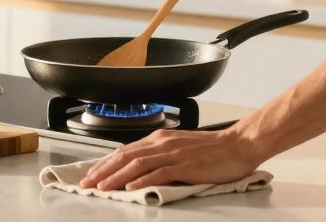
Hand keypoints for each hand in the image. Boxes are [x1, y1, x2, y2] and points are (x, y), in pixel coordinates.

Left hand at [79, 127, 261, 190]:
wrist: (238, 145)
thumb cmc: (212, 149)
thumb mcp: (179, 148)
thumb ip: (159, 155)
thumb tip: (138, 167)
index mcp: (160, 138)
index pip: (125, 150)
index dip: (106, 163)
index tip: (92, 174)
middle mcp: (163, 143)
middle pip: (126, 156)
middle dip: (104, 171)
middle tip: (88, 183)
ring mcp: (174, 153)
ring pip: (138, 164)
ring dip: (116, 177)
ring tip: (102, 188)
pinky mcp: (186, 165)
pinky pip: (161, 173)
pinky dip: (143, 180)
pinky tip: (132, 188)